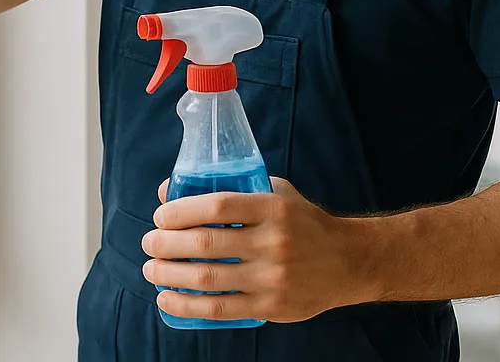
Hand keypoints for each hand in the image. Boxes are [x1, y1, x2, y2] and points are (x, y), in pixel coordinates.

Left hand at [140, 177, 371, 323]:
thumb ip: (232, 189)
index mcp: (272, 208)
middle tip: (149, 242)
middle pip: (205, 243)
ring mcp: (272, 278)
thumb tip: (172, 192)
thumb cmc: (303, 222)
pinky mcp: (271, 306)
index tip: (161, 215)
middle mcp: (273, 243)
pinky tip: (166, 299)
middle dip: (166, 244)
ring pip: (207, 278)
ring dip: (168, 275)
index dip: (181, 211)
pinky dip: (186, 305)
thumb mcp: (274, 193)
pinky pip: (219, 309)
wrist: (349, 262)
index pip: (217, 206)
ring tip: (151, 269)